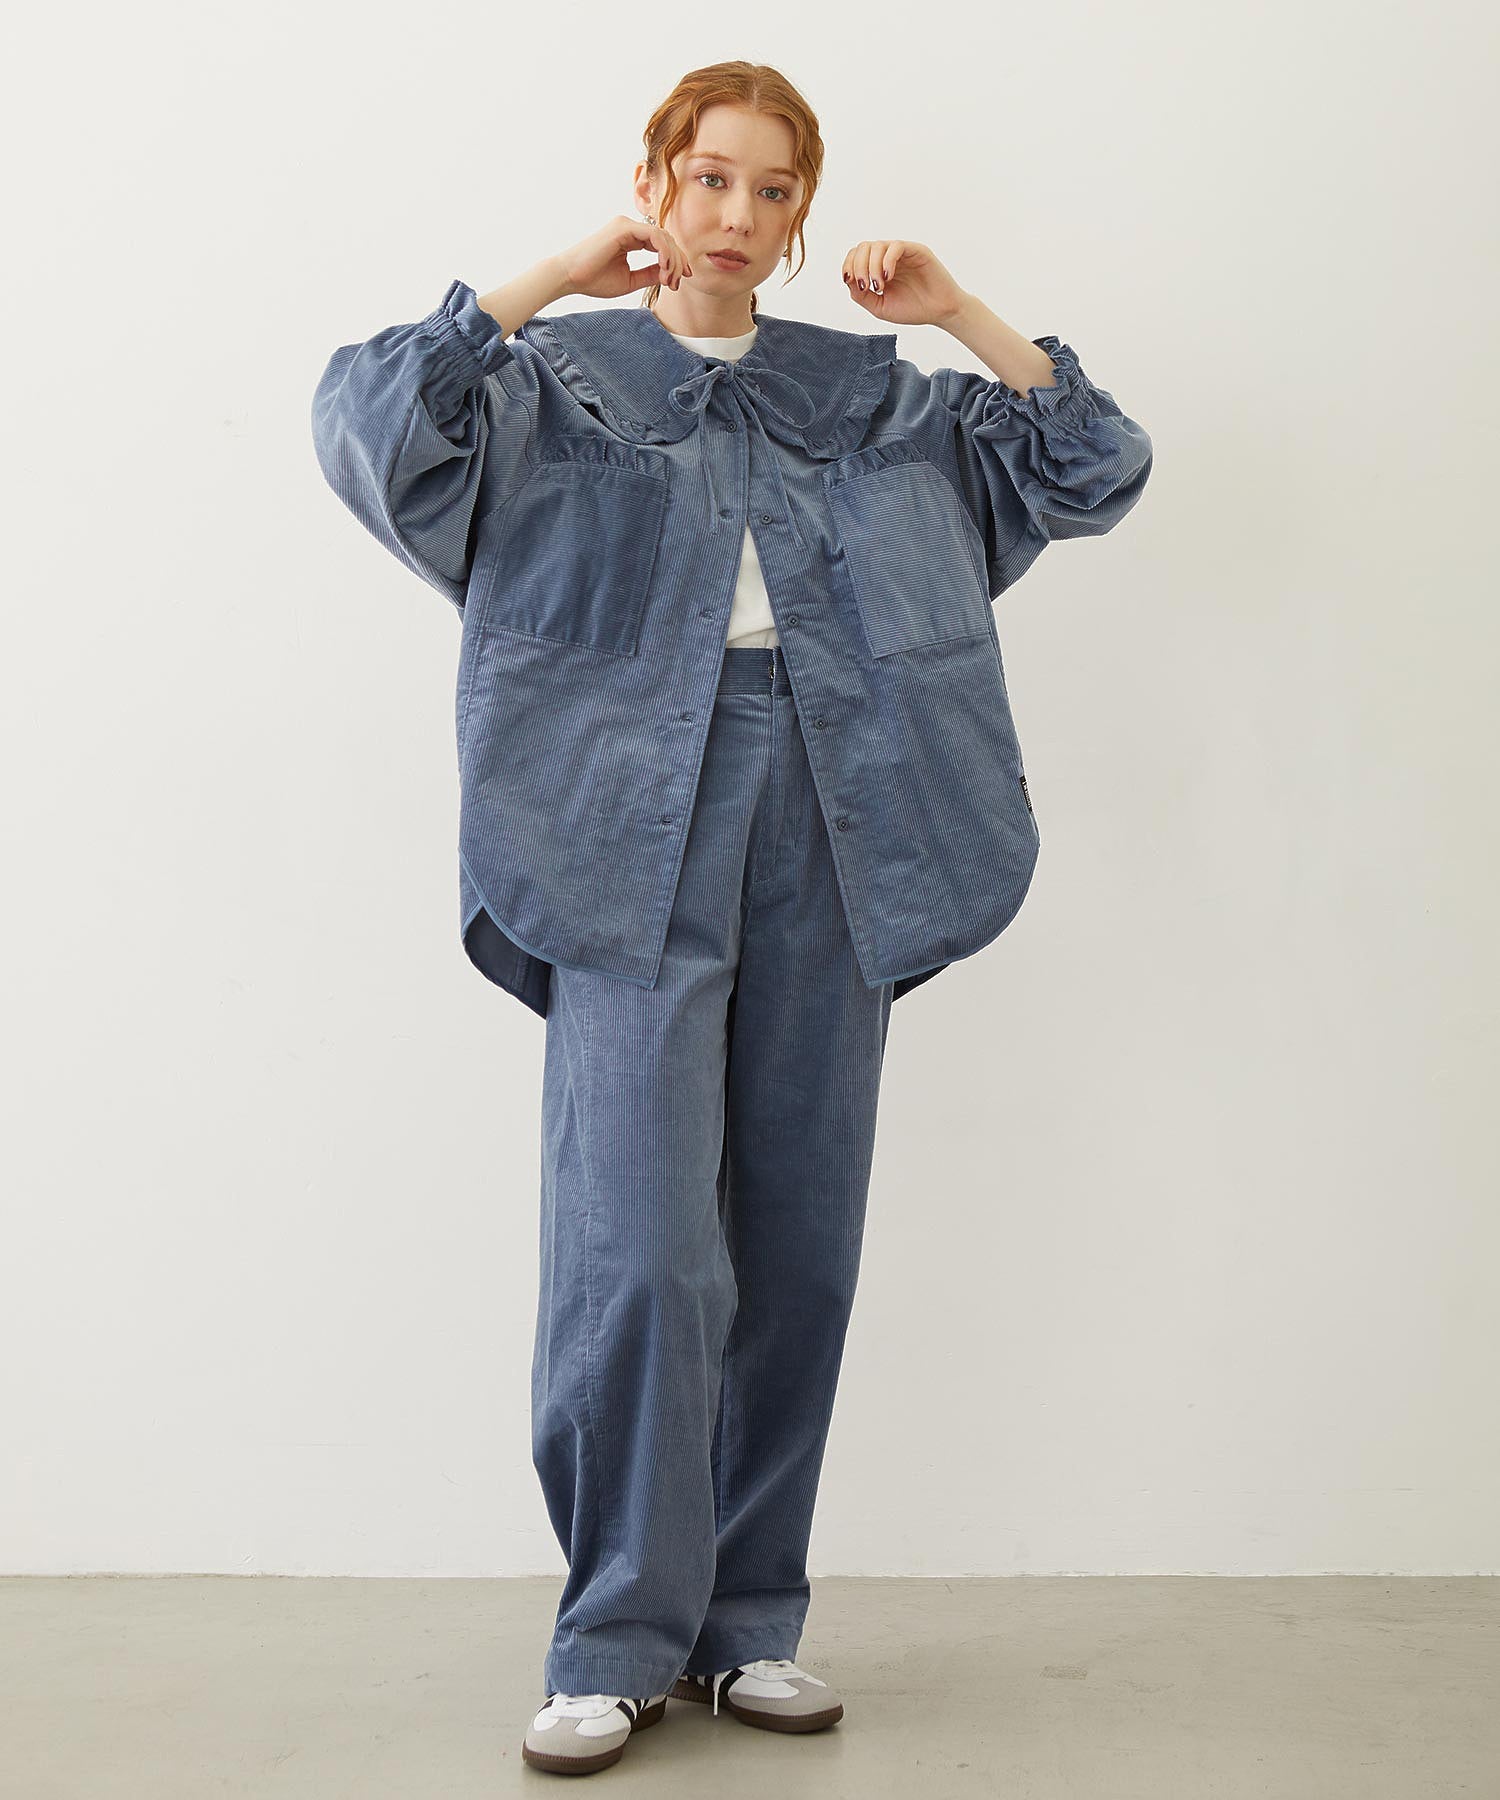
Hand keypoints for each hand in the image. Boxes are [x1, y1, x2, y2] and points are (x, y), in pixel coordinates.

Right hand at [557, 215, 693, 299]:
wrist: (570, 277)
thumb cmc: (594, 280)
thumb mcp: (630, 280)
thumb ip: (649, 274)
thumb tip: (669, 274)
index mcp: (631, 238)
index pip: (661, 245)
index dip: (675, 262)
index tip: (678, 282)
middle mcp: (630, 228)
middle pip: (666, 239)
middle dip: (677, 262)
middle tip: (676, 283)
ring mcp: (626, 225)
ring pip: (663, 237)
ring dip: (671, 260)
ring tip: (668, 279)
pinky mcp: (624, 228)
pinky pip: (654, 235)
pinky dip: (663, 251)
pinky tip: (663, 267)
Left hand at [841, 241, 966, 327]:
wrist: (939, 312)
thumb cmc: (913, 309)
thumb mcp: (880, 307)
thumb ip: (861, 296)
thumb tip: (849, 281)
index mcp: (878, 268)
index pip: (856, 256)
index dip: (849, 265)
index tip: (850, 282)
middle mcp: (888, 258)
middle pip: (863, 247)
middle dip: (858, 266)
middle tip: (868, 287)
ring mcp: (902, 253)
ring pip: (877, 246)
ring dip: (871, 266)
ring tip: (880, 287)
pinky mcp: (916, 250)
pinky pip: (896, 247)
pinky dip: (887, 261)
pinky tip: (888, 277)